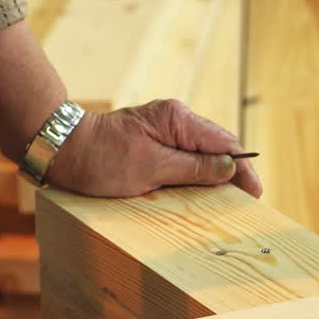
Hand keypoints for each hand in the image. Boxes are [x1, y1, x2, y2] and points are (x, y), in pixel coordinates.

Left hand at [45, 98, 262, 198]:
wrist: (63, 150)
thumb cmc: (101, 159)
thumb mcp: (151, 169)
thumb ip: (193, 169)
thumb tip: (229, 167)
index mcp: (177, 119)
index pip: (223, 142)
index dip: (242, 168)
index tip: (255, 191)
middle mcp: (174, 119)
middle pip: (215, 146)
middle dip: (231, 172)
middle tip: (245, 200)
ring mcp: (162, 129)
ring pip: (199, 153)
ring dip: (212, 174)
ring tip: (227, 199)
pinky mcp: (151, 141)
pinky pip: (182, 157)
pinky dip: (193, 174)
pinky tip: (198, 191)